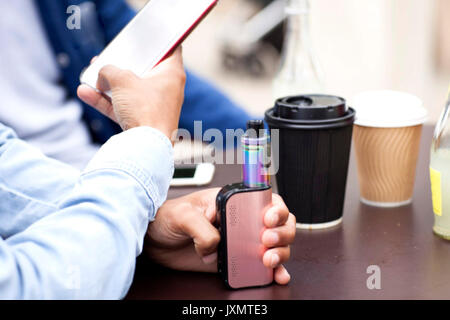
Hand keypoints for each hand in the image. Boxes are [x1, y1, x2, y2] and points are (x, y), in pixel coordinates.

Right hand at [77, 47, 185, 138]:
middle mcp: (167, 89)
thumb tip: (102, 74)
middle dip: (124, 64)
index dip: (159, 39)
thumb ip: (109, 70)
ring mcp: (155, 106)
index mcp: (172, 73)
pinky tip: (85, 93)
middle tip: (111, 56)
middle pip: (145, 69)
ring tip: (91, 75)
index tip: (147, 36)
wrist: (146, 147)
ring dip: (109, 84)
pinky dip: (107, 102)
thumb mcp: (122, 79)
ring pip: (130, 90)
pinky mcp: (144, 121)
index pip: (171, 48)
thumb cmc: (144, 109)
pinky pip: (123, 107)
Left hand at [144, 188, 295, 284]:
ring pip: (275, 244)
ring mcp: (240, 241)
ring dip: (280, 253)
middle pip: (278, 223)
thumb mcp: (182, 215)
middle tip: (267, 241)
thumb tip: (216, 246)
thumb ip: (202, 229)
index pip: (265, 200)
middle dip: (281, 233)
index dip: (275, 209)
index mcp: (232, 202)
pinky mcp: (235, 259)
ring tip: (268, 260)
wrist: (155, 241)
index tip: (268, 220)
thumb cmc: (167, 218)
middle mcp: (241, 220)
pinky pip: (261, 265)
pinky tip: (276, 274)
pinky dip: (274, 271)